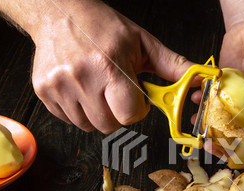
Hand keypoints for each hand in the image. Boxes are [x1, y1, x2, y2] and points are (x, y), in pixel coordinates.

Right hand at [30, 1, 191, 132]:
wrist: (59, 13)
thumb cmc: (103, 27)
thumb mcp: (143, 43)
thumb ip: (172, 66)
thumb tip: (199, 77)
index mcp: (109, 66)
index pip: (129, 115)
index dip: (136, 110)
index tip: (134, 98)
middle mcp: (82, 78)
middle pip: (109, 125)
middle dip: (118, 113)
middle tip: (116, 92)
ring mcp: (60, 86)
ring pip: (89, 126)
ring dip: (98, 113)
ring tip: (99, 88)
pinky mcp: (44, 91)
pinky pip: (69, 120)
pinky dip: (79, 110)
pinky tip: (82, 90)